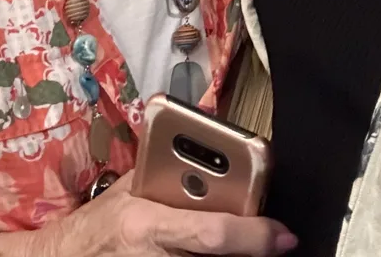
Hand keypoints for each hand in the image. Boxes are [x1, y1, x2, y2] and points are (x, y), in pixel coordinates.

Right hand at [27, 171, 296, 256]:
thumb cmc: (97, 224)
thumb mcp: (127, 190)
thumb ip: (165, 168)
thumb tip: (207, 135)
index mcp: (146, 223)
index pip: (211, 232)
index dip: (252, 236)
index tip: (283, 233)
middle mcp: (152, 256)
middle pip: (214, 254)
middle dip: (250, 247)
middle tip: (279, 241)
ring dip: (232, 256)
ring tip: (254, 246)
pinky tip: (226, 253)